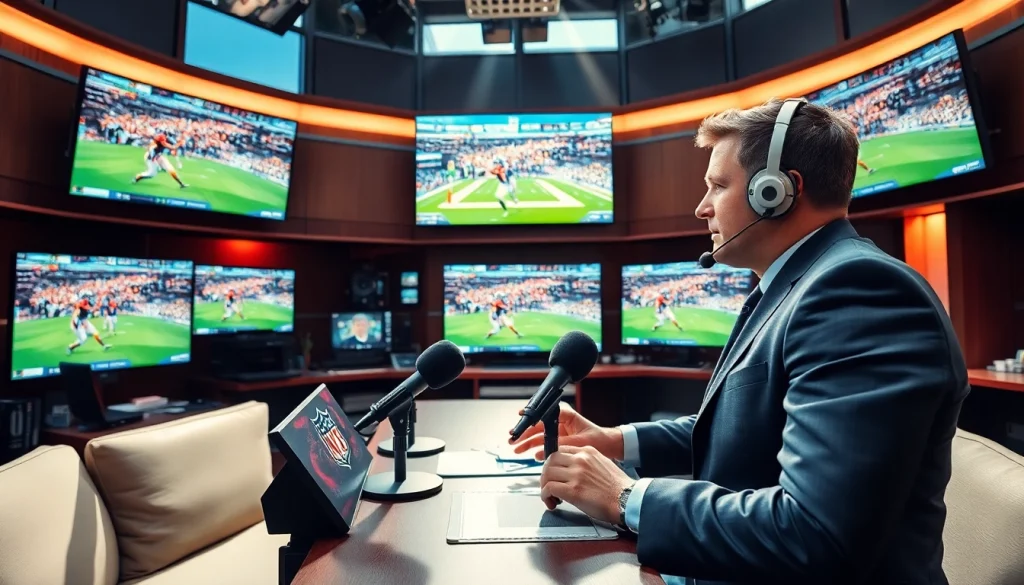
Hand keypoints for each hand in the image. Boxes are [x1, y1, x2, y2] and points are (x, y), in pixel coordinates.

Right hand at [508, 402, 623, 460]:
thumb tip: (544, 449)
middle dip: (525, 433)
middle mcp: (561, 422)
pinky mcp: (560, 442)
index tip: (521, 416)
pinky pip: (545, 444)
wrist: (609, 446)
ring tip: (517, 448)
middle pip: (538, 426)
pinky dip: (538, 449)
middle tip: (513, 438)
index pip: (545, 413)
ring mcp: (560, 432)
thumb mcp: (580, 440)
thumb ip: (562, 444)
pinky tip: (532, 455)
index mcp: (566, 416)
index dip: (532, 416)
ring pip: (540, 436)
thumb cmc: (599, 439)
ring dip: (528, 442)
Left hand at [539, 445, 634, 524]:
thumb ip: (587, 462)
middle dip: (546, 474)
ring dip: (544, 486)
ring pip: (546, 474)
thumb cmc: (618, 487)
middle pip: (550, 461)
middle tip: (549, 485)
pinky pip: (549, 488)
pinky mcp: (573, 490)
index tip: (553, 472)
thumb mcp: (603, 463)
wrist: (627, 499)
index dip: (553, 463)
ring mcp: (576, 474)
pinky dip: (545, 496)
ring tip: (550, 496)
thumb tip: (572, 469)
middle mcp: (580, 460)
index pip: (560, 450)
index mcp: (587, 451)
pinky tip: (551, 502)